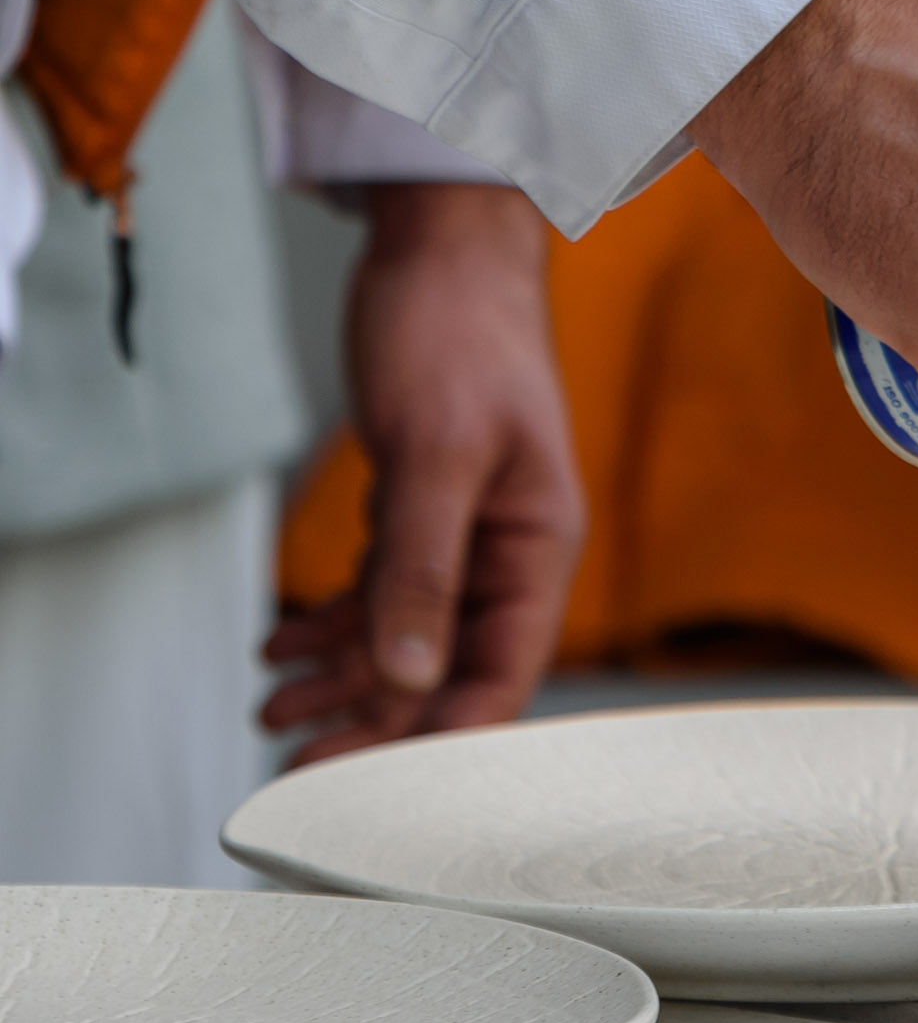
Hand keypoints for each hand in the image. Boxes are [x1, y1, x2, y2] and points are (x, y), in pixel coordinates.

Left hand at [261, 184, 584, 764]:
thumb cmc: (460, 334)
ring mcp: (467, 530)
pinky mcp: (424, 505)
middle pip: (448, 668)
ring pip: (407, 634)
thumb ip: (421, 568)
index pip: (501, 674)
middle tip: (296, 759)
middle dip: (375, 718)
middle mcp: (509, 551)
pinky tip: (285, 643)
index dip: (438, 736)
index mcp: (540, 546)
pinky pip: (383, 589)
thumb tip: (405, 673)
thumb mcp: (435, 454)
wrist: (445, 246)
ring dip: (343, 676)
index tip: (365, 776)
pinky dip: (334, 622)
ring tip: (273, 707)